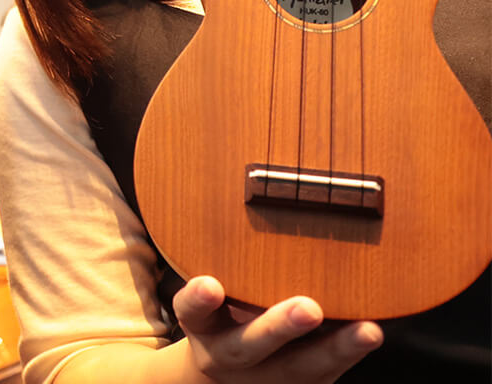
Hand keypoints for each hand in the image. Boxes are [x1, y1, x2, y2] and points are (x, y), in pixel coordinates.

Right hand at [172, 276, 380, 382]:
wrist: (231, 371)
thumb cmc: (223, 311)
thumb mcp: (212, 290)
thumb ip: (222, 262)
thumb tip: (248, 197)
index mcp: (202, 326)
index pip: (191, 311)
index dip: (197, 300)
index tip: (209, 284)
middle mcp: (230, 353)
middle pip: (247, 346)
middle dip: (278, 328)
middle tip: (308, 309)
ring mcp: (268, 375)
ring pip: (300, 366)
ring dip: (334, 349)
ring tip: (367, 331)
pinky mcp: (303, 383)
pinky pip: (327, 371)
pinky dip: (350, 352)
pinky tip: (370, 332)